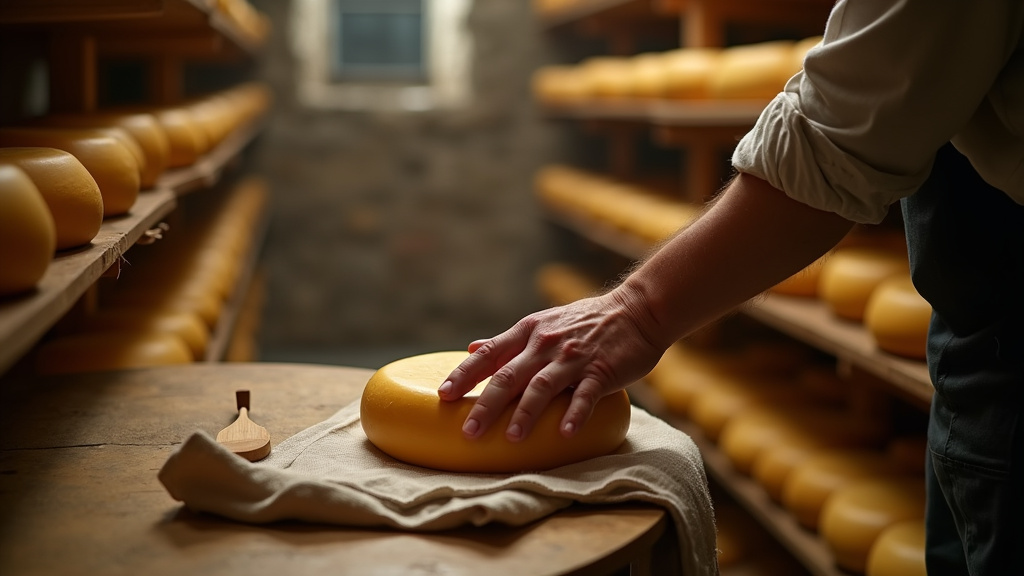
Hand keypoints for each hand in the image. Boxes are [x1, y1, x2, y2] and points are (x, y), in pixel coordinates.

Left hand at [437, 286, 666, 442]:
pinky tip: (565, 433)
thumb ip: (508, 340)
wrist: (637, 310)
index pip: (489, 354)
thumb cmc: (586, 322)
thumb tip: (472, 348)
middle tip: (468, 431)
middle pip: (509, 376)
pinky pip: (585, 394)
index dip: (464, 375)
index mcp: (528, 332)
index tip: (443, 395)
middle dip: (486, 405)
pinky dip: (574, 413)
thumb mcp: (543, 323)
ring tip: (511, 437)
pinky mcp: (602, 370)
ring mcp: (574, 358)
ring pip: (542, 387)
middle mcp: (545, 344)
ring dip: (526, 413)